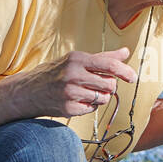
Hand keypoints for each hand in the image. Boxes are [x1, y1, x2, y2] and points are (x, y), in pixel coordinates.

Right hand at [6, 46, 136, 117]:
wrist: (29, 91)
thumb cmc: (56, 73)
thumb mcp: (77, 60)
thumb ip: (103, 57)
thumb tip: (126, 52)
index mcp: (76, 59)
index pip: (108, 65)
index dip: (125, 72)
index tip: (133, 77)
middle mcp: (73, 75)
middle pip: (109, 84)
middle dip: (109, 86)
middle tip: (98, 84)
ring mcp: (70, 93)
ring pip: (103, 98)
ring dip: (99, 97)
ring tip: (85, 92)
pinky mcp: (68, 108)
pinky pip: (92, 109)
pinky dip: (89, 106)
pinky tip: (77, 100)